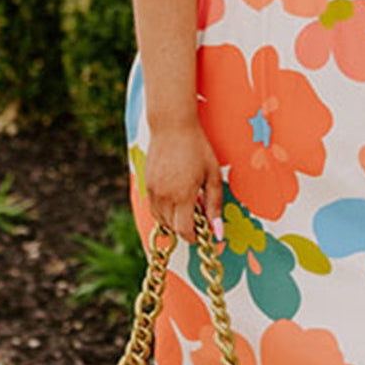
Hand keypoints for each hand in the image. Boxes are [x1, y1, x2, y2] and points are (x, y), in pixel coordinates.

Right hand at [144, 119, 222, 245]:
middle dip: (185, 228)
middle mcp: (164, 196)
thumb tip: (217, 231)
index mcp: (182, 195)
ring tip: (188, 205)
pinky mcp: (146, 184)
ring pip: (161, 219)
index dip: (193, 237)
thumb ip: (214, 205)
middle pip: (172, 227)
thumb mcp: (212, 176)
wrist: (171, 126)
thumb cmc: (197, 148)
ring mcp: (153, 190)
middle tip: (199, 217)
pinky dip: (164, 211)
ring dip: (174, 220)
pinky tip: (176, 199)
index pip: (184, 230)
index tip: (202, 234)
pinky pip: (154, 208)